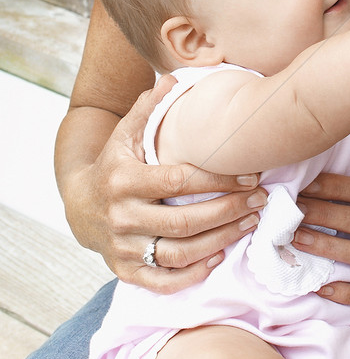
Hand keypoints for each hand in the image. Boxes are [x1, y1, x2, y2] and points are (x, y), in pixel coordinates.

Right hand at [62, 78, 267, 291]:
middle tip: (260, 200)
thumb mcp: (125, 133)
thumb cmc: (114, 163)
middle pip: (184, 221)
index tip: (251, 175)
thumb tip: (174, 77)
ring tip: (250, 223)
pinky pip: (162, 281)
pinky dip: (193, 274)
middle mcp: (121, 216)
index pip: (177, 182)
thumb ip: (150, 108)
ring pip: (178, 252)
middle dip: (229, 211)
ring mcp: (122, 247)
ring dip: (221, 240)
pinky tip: (219, 256)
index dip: (217, 181)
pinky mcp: (125, 271)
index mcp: (123, 179)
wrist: (79, 206)